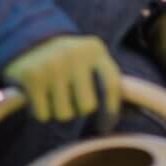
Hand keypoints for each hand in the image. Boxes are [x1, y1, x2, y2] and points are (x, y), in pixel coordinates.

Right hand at [3, 34, 121, 126]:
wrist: (27, 38)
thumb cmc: (67, 59)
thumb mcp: (89, 60)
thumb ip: (108, 81)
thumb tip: (138, 112)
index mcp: (95, 49)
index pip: (112, 86)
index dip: (112, 112)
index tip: (105, 127)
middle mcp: (75, 54)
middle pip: (86, 108)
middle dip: (77, 109)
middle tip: (69, 97)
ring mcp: (53, 65)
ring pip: (64, 115)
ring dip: (57, 111)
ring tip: (52, 93)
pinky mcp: (32, 76)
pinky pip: (43, 115)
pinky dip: (40, 112)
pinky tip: (37, 95)